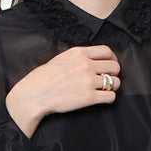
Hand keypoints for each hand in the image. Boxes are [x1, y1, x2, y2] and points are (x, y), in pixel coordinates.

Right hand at [6, 44, 120, 135]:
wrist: (35, 94)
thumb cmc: (44, 78)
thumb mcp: (62, 58)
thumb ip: (79, 58)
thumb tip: (92, 61)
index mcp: (79, 53)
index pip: (107, 51)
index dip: (112, 58)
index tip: (110, 64)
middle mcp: (86, 65)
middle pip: (114, 66)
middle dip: (114, 73)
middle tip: (108, 79)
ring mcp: (89, 81)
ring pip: (115, 82)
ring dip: (113, 86)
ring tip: (106, 90)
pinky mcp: (89, 97)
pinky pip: (110, 96)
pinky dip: (109, 98)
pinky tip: (102, 98)